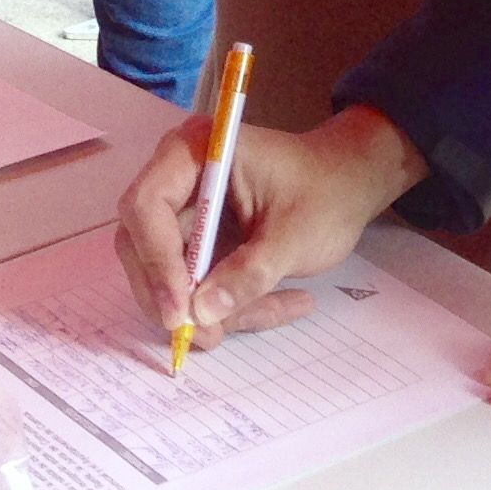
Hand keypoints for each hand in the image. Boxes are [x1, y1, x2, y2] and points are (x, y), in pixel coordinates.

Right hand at [114, 103, 421, 349]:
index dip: (156, 260)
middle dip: (174, 298)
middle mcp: (177, 179)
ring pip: (163, 276)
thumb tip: (201, 312)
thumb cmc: (328, 191)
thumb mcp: (297, 233)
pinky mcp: (195, 244)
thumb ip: (251, 272)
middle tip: (211, 337)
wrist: (349, 184)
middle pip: (141, 246)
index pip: (146, 206)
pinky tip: (279, 305)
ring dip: (207, 309)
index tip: (181, 309)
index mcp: (195, 152)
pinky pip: (191, 287)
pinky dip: (226, 307)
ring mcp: (184, 214)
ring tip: (271, 311)